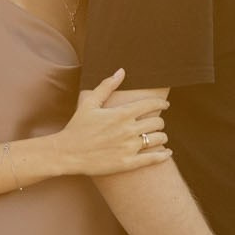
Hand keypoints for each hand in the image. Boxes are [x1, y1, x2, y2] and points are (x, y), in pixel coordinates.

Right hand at [48, 71, 170, 179]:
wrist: (67, 153)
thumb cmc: (77, 127)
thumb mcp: (89, 103)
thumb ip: (107, 86)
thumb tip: (121, 71)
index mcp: (121, 114)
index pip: (150, 105)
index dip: (161, 104)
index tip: (165, 105)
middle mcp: (128, 130)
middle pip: (157, 122)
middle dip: (159, 121)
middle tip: (157, 122)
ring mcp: (128, 148)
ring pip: (158, 139)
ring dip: (162, 136)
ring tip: (160, 136)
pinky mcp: (127, 163)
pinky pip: (152, 159)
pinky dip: (163, 155)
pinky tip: (167, 153)